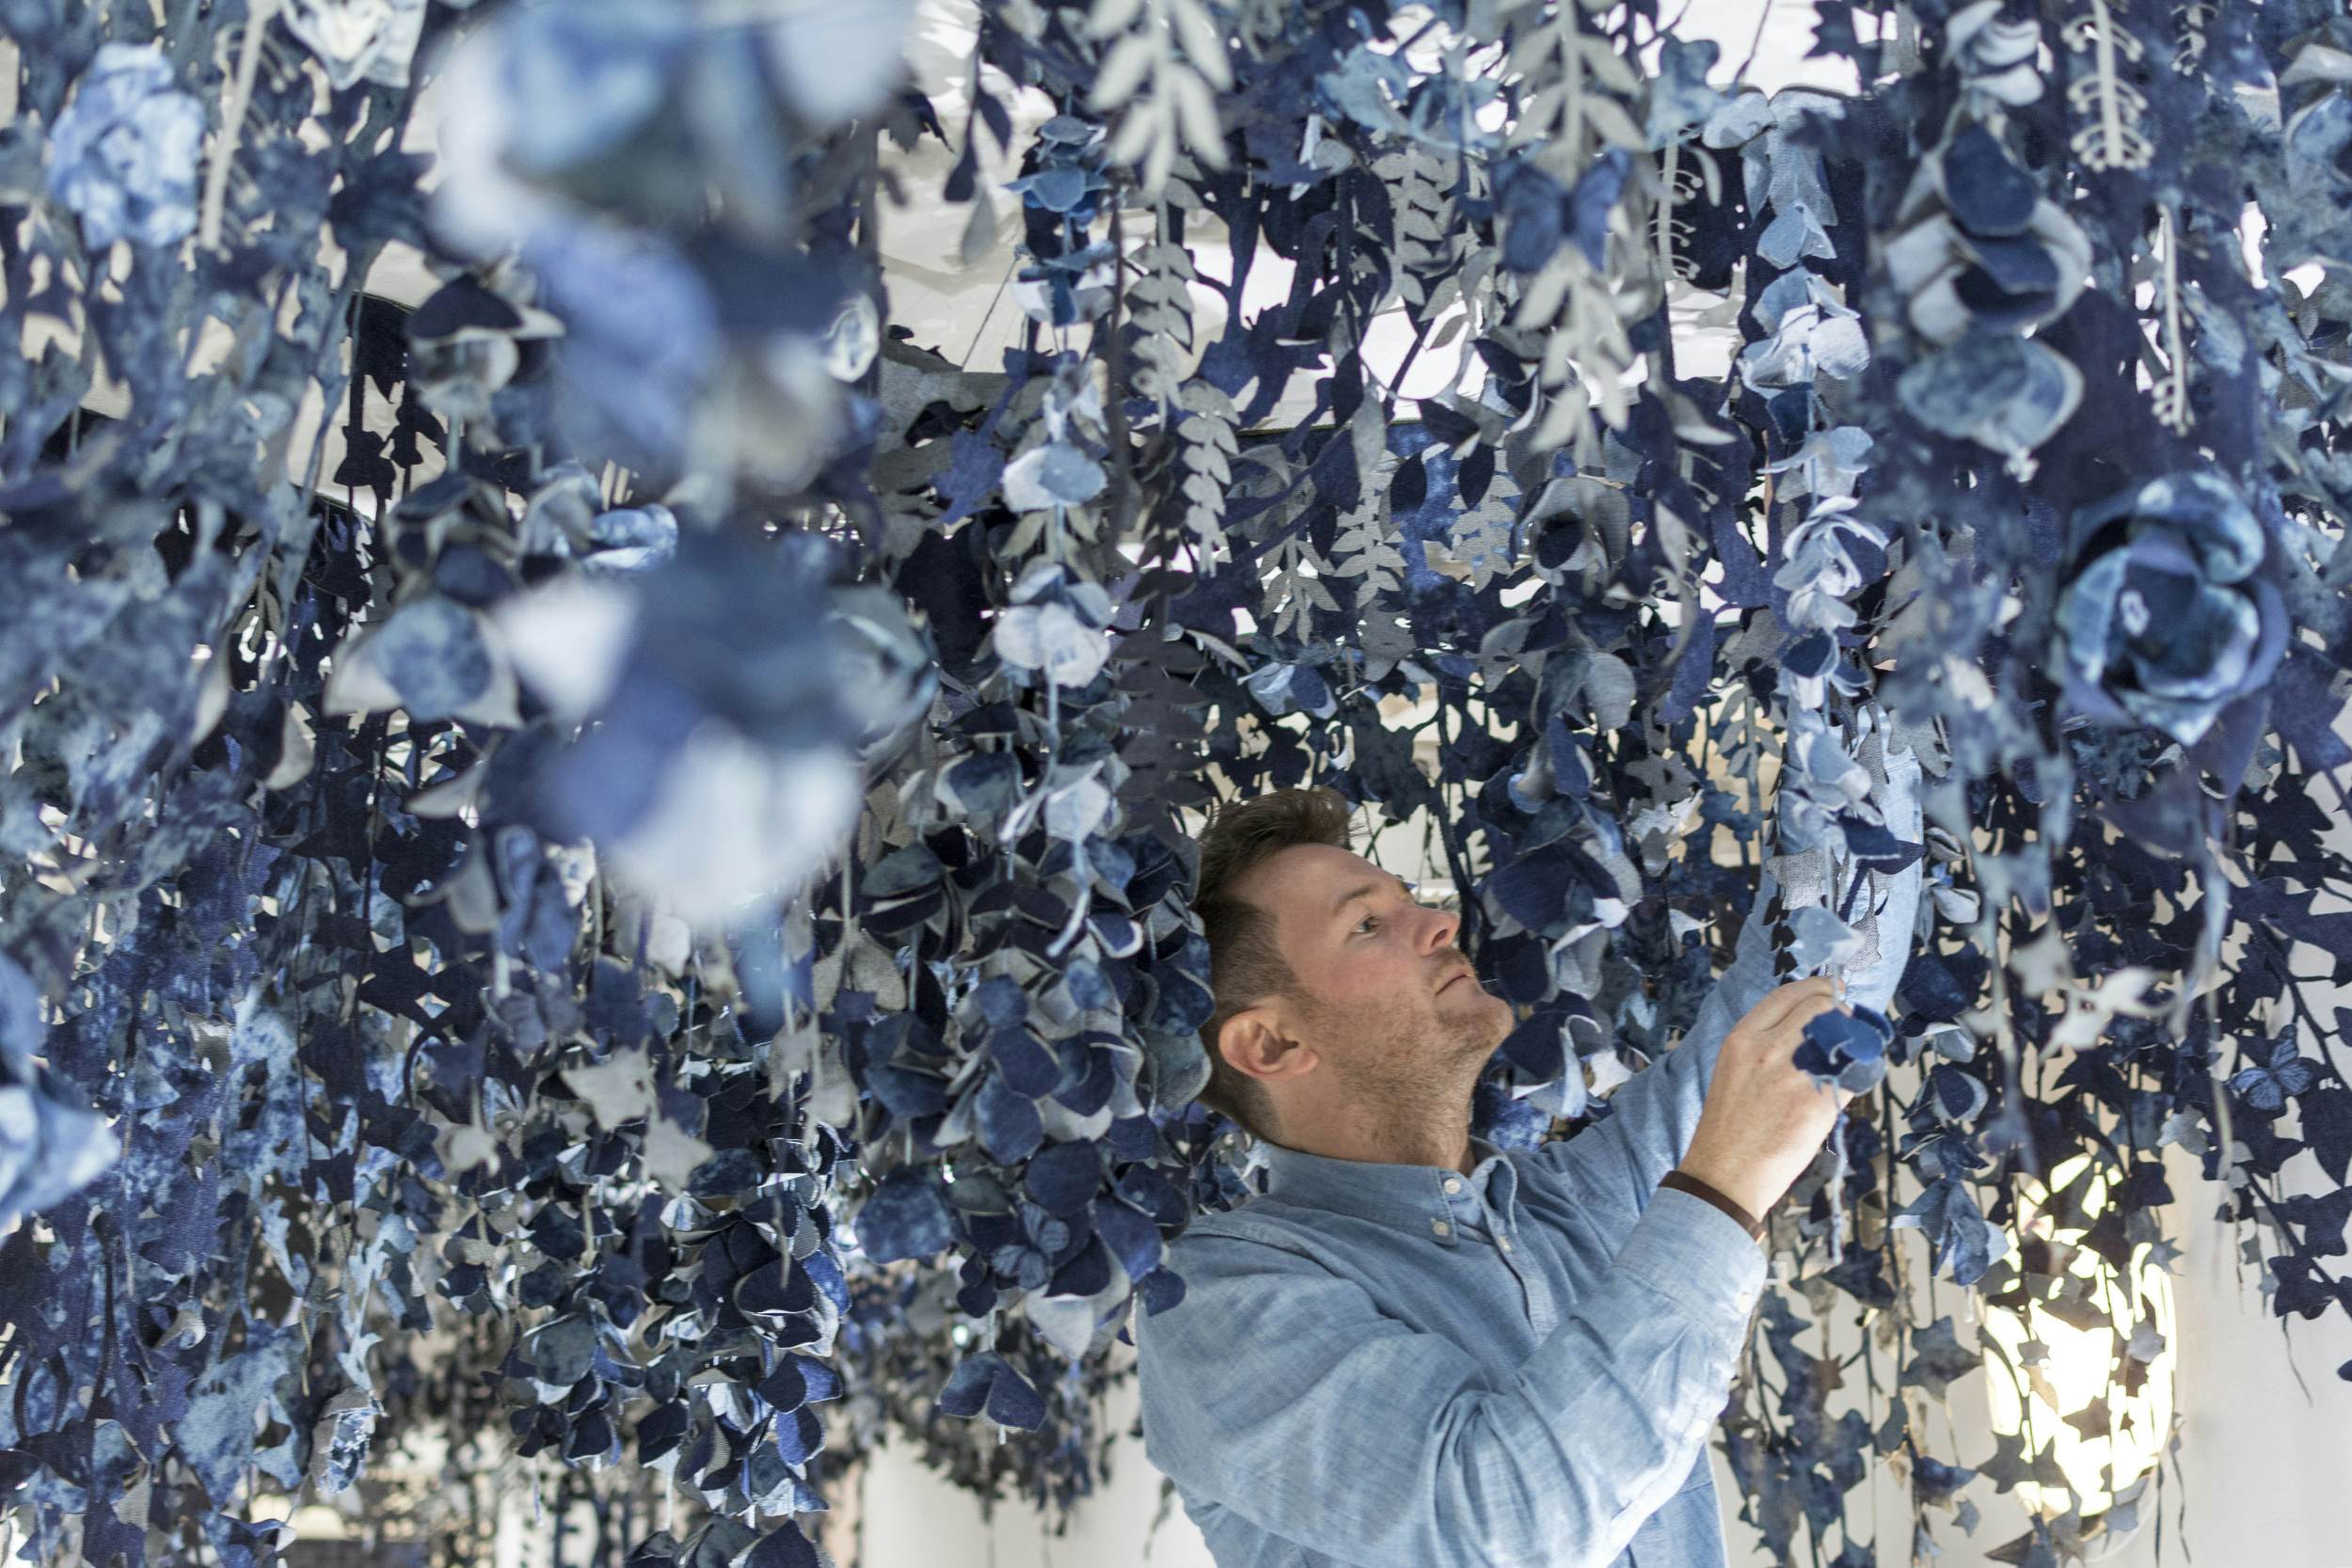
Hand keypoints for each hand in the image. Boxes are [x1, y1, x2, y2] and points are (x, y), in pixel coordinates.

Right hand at [1677, 976, 1854, 1222]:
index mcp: (1742, 1037)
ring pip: (1842, 1035)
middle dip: (1839, 1011)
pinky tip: (1850, 1081)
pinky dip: (1857, 1074)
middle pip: (1821, 1006)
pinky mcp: (1819, 1103)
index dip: (1817, 987)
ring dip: (1853, 1039)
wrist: (1726, 1173)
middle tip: (1846, 1024)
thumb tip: (1809, 1026)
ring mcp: (1795, 1075)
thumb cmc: (1729, 1125)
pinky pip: (1852, 1074)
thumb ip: (1766, 1043)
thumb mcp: (1735, 1069)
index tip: (1831, 989)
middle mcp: (1769, 1048)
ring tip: (1850, 1051)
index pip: (1788, 994)